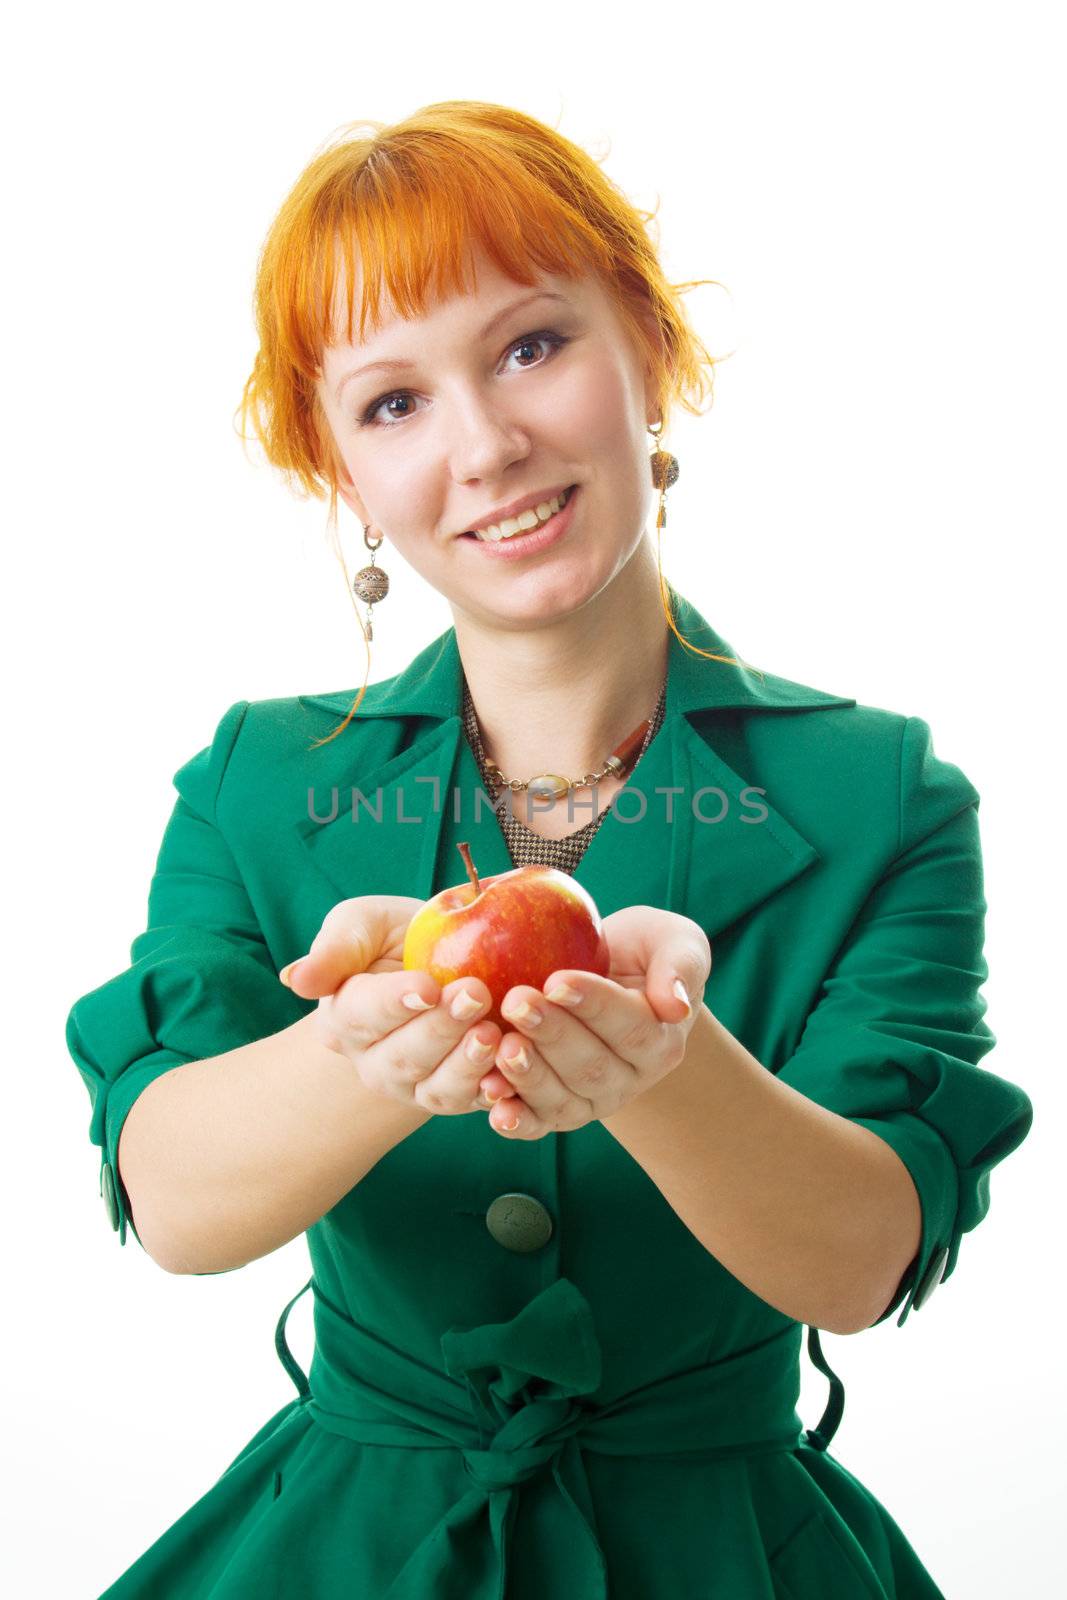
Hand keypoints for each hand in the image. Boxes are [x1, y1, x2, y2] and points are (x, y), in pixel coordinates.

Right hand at [278, 896, 502, 1114]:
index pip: (363, 1014)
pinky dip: (494, 1093)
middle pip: (403, 1056)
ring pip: (436, 1088)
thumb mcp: (364, 924)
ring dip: (466, 1064)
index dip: (395, 1002)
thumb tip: (294, 979)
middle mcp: (374, 1061)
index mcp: (343, 1018)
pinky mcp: (457, 1096)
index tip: (428, 986)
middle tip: (476, 993)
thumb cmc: (400, 939)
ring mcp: (415, 1086)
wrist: (447, 962)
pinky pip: (473, 1104)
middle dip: (441, 1028)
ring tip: (493, 1034)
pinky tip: (511, 1074)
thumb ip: (335, 947)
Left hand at [476, 905, 711, 1138]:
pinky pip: (536, 1123)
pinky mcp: (556, 1111)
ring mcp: (591, 1101)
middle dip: (552, 1035)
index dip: (594, 1006)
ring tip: (501, 1045)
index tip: (557, 979)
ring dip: (529, 1076)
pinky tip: (490, 1098)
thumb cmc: (640, 953)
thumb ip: (681, 966)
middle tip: (516, 1001)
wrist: (609, 978)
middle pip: (592, 1067)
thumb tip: (675, 1005)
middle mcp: (628, 1079)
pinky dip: (514, 1118)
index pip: (630, 1028)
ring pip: (562, 1100)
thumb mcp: (673, 942)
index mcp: (660, 1040)